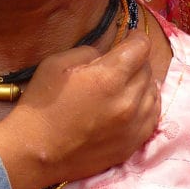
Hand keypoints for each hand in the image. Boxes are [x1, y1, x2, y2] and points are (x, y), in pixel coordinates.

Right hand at [0, 32, 158, 188]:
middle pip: (148, 69)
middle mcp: (128, 101)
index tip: (129, 37)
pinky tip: (136, 102)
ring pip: (153, 93)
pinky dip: (147, 104)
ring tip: (128, 81)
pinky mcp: (132, 144)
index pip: (141, 48)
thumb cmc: (41, 105)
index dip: (136, 38)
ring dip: (143, 82)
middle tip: (121, 60)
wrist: (36, 151)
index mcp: (109, 77)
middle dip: (136, 59)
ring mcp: (133, 126)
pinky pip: (153, 117)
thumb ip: (88, 52)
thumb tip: (106, 54)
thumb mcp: (56, 64)